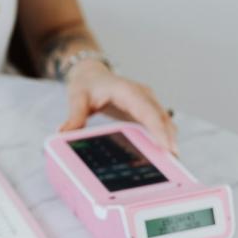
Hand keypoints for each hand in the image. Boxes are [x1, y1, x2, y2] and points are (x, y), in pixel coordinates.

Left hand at [60, 60, 177, 154]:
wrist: (91, 75)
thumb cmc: (86, 85)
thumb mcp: (77, 98)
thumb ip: (74, 116)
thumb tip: (64, 133)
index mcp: (127, 91)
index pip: (147, 111)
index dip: (158, 129)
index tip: (166, 146)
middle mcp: (142, 95)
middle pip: (161, 117)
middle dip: (169, 138)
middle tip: (174, 161)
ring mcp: (147, 102)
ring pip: (164, 121)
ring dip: (169, 139)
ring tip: (173, 162)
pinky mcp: (146, 110)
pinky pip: (159, 124)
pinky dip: (163, 138)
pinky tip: (163, 156)